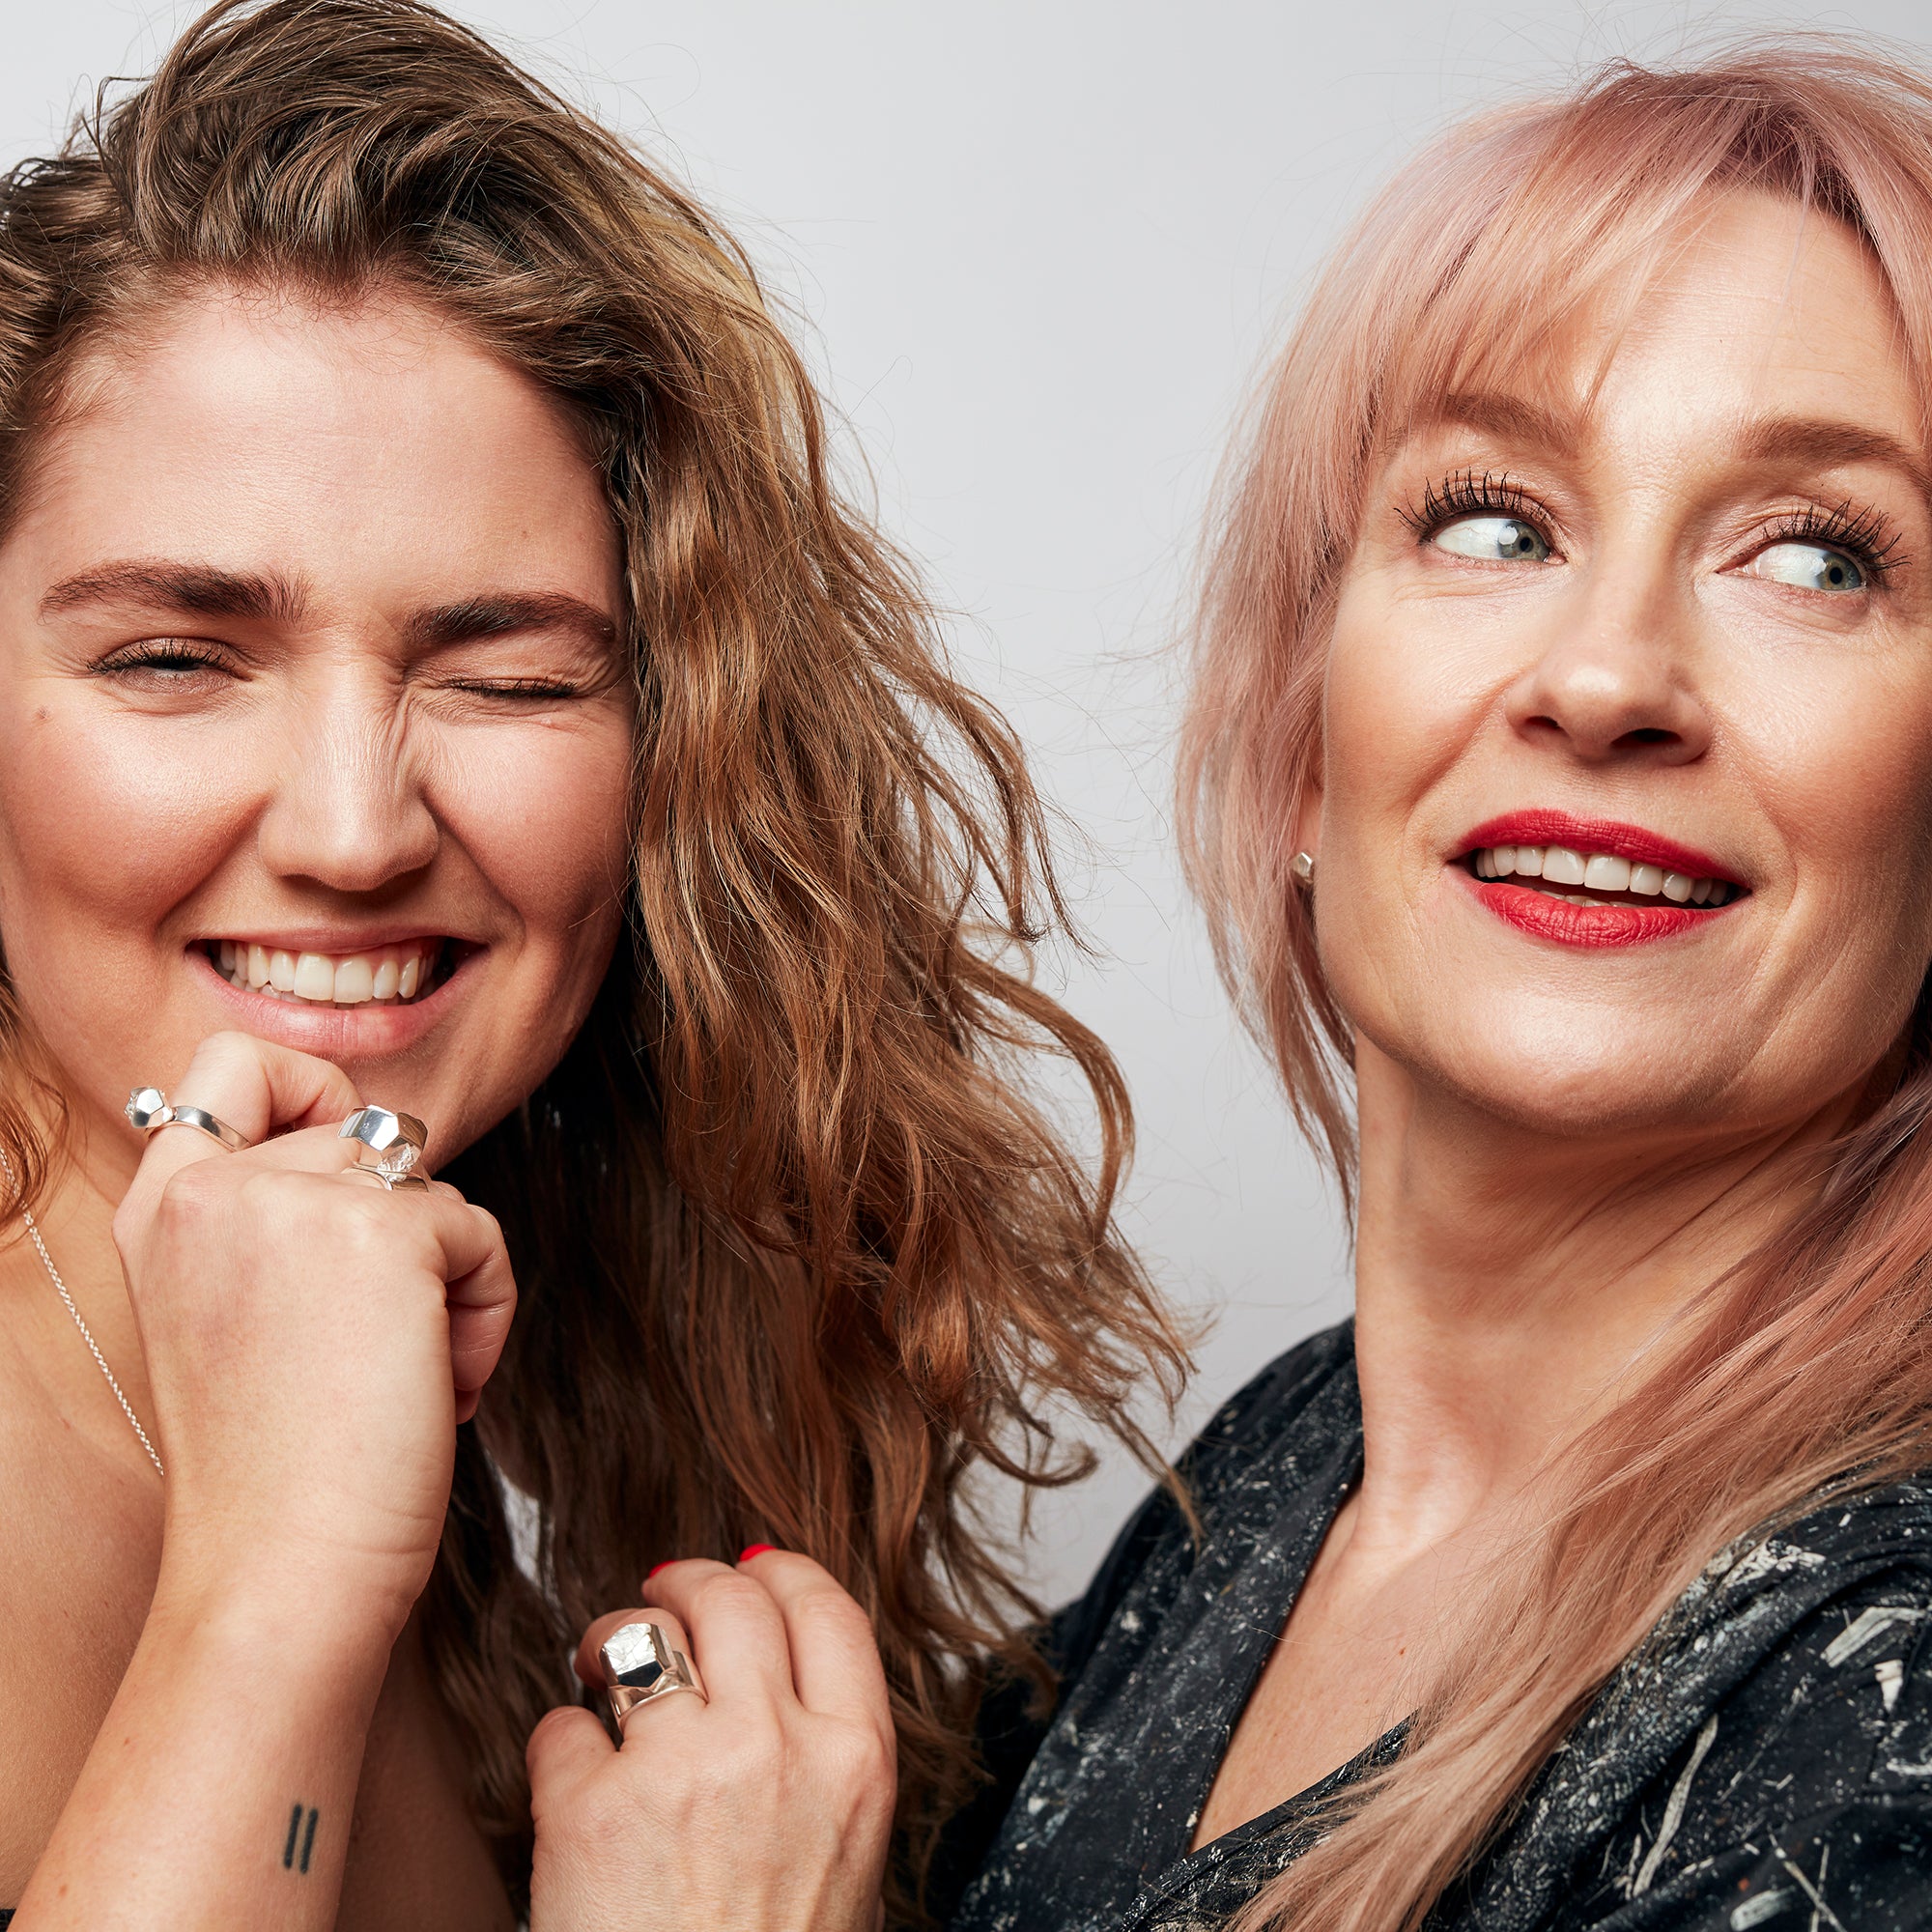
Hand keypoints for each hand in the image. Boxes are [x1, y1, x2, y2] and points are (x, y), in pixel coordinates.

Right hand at [111, 1030, 517, 1635]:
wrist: (283, 1571)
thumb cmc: (276, 1470)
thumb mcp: (237, 1313)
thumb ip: (276, 1217)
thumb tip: (383, 1143)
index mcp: (161, 1207)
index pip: (231, 1063)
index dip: (309, 1090)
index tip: (350, 1179)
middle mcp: (213, 1186)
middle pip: (369, 1136)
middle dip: (402, 1232)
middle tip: (376, 1344)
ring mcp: (294, 1200)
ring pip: (431, 1189)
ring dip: (447, 1280)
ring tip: (407, 1378)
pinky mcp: (384, 1232)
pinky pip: (480, 1234)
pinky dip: (487, 1309)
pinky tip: (442, 1387)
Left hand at [526, 1549, 895, 1931]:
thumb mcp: (844, 1856)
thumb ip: (820, 1756)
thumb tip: (774, 1667)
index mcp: (856, 1762)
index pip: (827, 1606)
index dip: (781, 1574)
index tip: (753, 1570)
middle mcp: (778, 1748)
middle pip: (729, 1595)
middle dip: (686, 1584)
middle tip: (660, 1595)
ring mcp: (684, 1771)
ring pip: (639, 1635)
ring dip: (610, 1641)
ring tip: (597, 1669)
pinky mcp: (592, 1810)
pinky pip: (560, 1729)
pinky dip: (556, 1749)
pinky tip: (567, 1788)